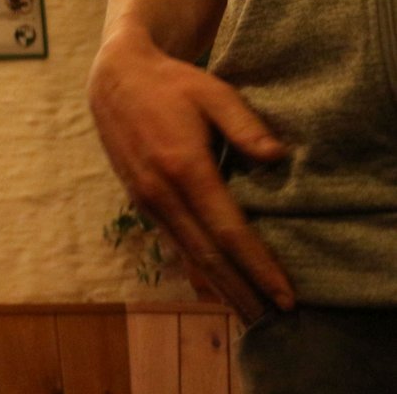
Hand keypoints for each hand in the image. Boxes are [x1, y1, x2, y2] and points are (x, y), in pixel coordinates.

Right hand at [87, 25, 292, 321]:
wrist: (114, 79)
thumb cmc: (171, 83)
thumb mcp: (214, 92)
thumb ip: (246, 125)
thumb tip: (277, 158)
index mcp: (183, 166)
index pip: (228, 229)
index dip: (258, 264)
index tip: (285, 293)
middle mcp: (161, 191)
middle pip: (207, 253)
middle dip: (242, 289)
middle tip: (274, 319)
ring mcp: (146, 199)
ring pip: (187, 253)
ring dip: (219, 286)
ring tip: (248, 311)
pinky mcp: (139, 199)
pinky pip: (173, 242)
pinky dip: (196, 268)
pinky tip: (214, 283)